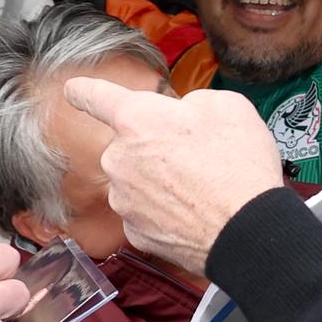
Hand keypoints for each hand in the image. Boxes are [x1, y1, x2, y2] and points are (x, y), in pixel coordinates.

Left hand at [63, 79, 283, 277]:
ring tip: (201, 187)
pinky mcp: (133, 231)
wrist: (248, 231)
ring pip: (137, 179)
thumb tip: (181, 115)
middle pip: (128, 144)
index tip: (72, 90)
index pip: (95, 96)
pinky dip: (164, 210)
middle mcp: (118, 158)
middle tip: (197, 156)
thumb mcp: (227, 106)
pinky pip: (145, 211)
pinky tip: (192, 211)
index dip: (84, 91)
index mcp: (136, 119)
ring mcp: (123, 198)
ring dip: (160, 180)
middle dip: (155, 146)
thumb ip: (191, 102)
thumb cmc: (240, 166)